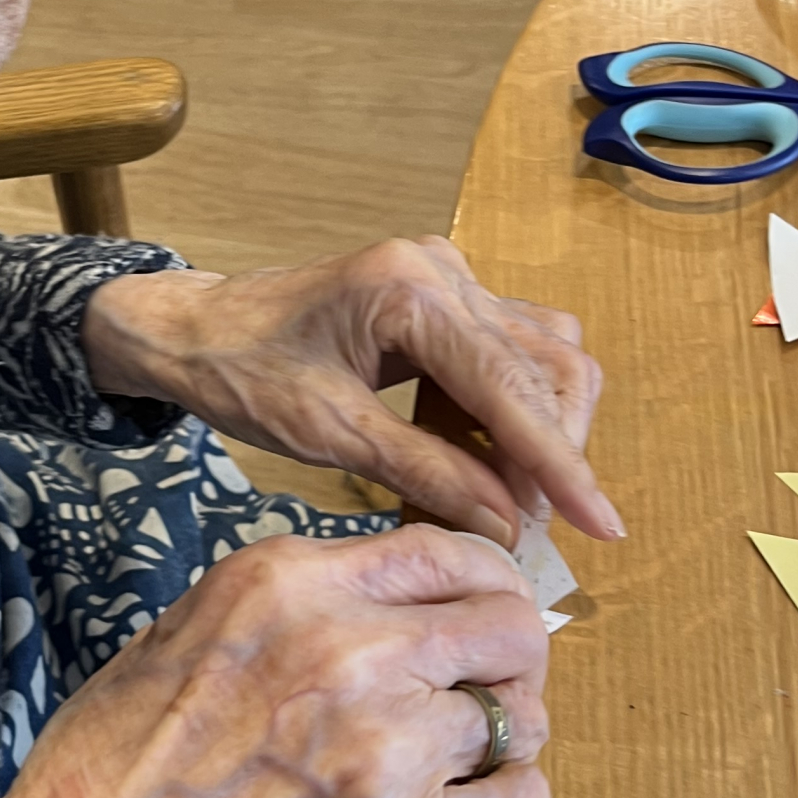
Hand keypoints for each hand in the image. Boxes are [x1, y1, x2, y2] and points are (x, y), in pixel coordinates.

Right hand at [0, 524, 547, 797]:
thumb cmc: (121, 758)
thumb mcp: (192, 625)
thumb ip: (301, 599)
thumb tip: (402, 595)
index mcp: (288, 583)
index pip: (447, 551)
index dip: (489, 580)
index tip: (488, 609)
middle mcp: (348, 651)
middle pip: (510, 627)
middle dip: (513, 656)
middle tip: (489, 687)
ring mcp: (383, 750)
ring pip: (519, 719)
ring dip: (501, 737)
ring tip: (457, 761)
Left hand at [80, 238, 618, 547]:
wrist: (195, 330)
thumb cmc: (243, 374)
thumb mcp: (327, 435)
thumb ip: (425, 473)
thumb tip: (508, 525)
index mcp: (410, 293)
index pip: (513, 387)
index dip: (562, 463)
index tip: (602, 524)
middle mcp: (443, 271)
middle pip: (551, 365)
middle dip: (554, 450)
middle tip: (533, 526)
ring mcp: (449, 277)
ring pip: (544, 356)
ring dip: (543, 430)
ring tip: (512, 499)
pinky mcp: (445, 296)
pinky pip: (512, 351)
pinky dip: (516, 409)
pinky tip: (491, 459)